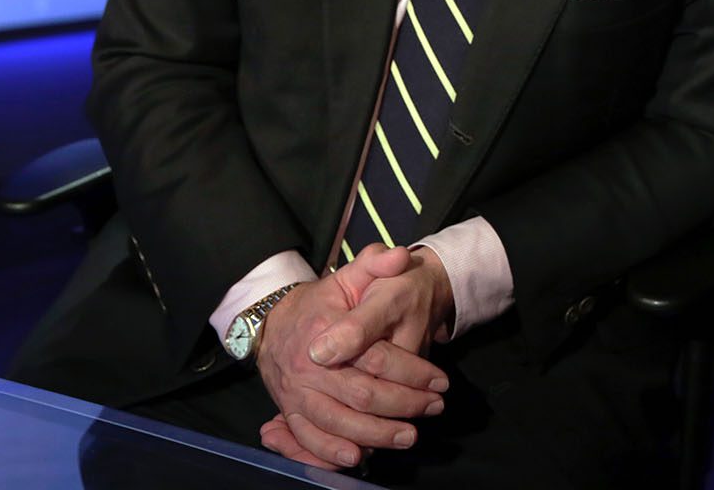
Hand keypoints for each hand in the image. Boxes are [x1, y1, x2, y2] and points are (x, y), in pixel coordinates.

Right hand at [252, 244, 447, 469]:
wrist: (273, 323)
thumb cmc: (321, 303)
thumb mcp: (348, 277)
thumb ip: (376, 264)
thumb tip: (401, 255)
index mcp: (325, 331)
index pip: (376, 358)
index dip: (413, 372)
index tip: (439, 381)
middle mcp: (308, 367)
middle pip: (361, 396)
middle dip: (403, 406)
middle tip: (433, 408)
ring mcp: (296, 393)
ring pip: (338, 423)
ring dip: (376, 435)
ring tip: (408, 436)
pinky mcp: (289, 412)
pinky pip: (308, 440)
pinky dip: (332, 453)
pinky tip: (358, 457)